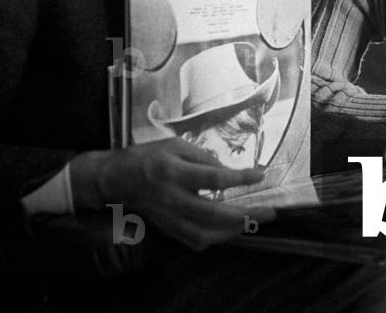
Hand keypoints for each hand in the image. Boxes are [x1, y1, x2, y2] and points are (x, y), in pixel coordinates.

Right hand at [69, 138, 275, 250]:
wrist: (115, 179)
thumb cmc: (147, 156)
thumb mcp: (174, 145)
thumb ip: (202, 157)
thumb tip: (227, 170)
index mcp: (174, 173)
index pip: (213, 179)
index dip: (239, 178)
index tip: (260, 174)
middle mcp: (172, 199)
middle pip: (213, 214)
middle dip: (246, 215)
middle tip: (270, 211)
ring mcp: (169, 218)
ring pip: (205, 234)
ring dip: (234, 231)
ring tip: (254, 221)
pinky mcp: (167, 228)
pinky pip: (195, 240)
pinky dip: (217, 238)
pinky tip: (231, 230)